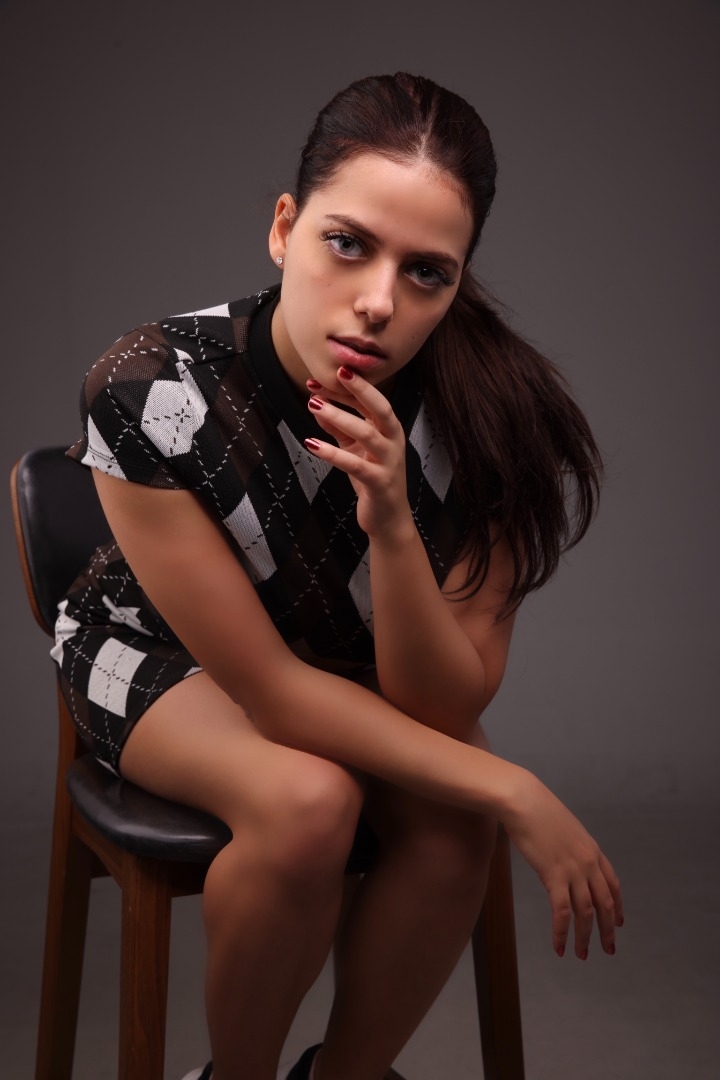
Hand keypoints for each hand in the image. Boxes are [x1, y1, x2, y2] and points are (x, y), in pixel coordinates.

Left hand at [304, 367, 413, 539]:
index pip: (373, 401)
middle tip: (337, 373)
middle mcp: (394, 442)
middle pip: (380, 408)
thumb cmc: (372, 480)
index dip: (352, 386)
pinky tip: (312, 444)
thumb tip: (317, 405)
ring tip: (313, 405)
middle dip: (359, 389)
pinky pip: (355, 465)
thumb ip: (338, 428)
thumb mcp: (354, 450)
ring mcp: (389, 462)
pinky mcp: (379, 483)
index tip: (330, 372)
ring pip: (366, 433)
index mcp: (390, 430)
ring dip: (339, 417)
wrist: (387, 518)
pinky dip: (332, 453)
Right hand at [504, 772, 623, 958]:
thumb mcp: (563, 828)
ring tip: (581, 955)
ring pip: (586, 913)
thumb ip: (570, 846)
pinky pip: (562, 912)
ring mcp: (573, 870)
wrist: (524, 801)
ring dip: (584, 937)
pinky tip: (558, 947)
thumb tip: (564, 858)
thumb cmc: (537, 809)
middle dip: (607, 930)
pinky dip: (561, 933)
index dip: (617, 907)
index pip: (613, 884)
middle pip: (604, 903)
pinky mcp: (554, 876)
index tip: (619, 923)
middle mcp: (588, 862)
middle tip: (608, 950)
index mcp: (592, 850)